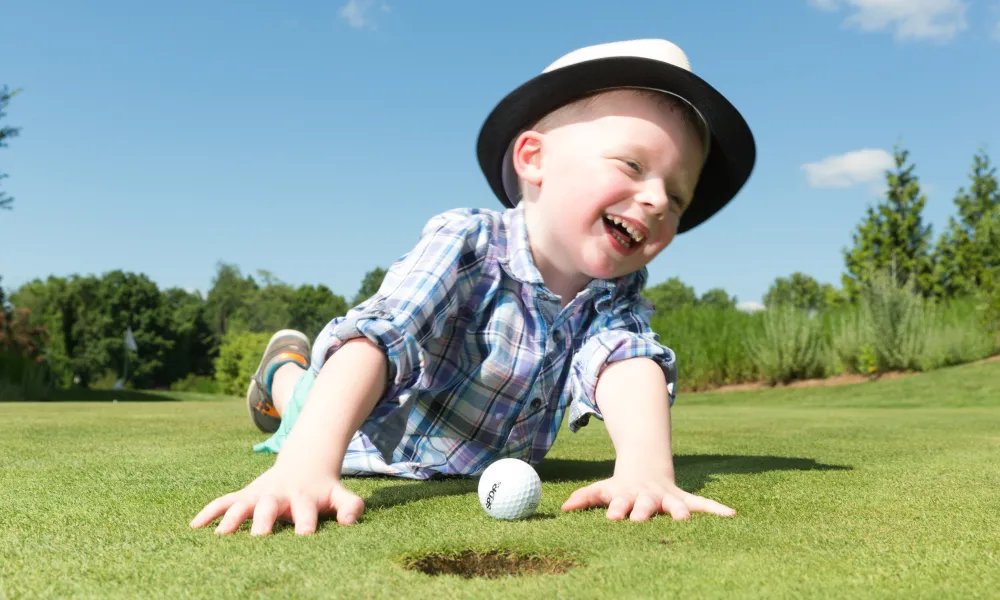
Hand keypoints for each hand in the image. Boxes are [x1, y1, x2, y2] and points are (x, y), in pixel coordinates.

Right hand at [189, 465, 364, 535]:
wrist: (305, 463)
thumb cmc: (322, 490)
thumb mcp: (340, 494)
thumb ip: (350, 507)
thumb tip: (350, 522)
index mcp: (305, 498)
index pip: (306, 512)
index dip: (306, 523)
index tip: (304, 537)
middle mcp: (279, 496)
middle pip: (270, 507)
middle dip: (263, 521)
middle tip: (258, 536)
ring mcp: (260, 494)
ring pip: (243, 503)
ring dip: (232, 517)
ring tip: (220, 535)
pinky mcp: (244, 495)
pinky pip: (223, 501)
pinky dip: (209, 512)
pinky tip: (194, 527)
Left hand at [560, 471, 735, 521]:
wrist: (646, 466)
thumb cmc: (621, 487)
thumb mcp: (603, 488)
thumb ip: (584, 497)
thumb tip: (562, 508)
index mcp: (627, 495)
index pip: (620, 502)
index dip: (617, 509)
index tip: (612, 518)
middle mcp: (648, 497)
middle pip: (646, 504)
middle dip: (644, 512)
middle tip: (641, 520)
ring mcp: (667, 497)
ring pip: (676, 504)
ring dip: (681, 511)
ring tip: (685, 519)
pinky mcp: (684, 499)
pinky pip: (703, 503)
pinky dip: (716, 508)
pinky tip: (731, 514)